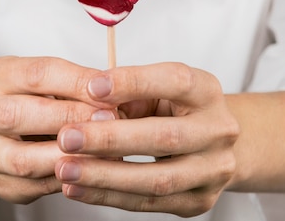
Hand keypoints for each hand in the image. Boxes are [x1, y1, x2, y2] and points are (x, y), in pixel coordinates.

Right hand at [0, 56, 106, 203]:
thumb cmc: (31, 98)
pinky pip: (33, 187)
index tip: (109, 90)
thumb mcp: (48, 79)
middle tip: (109, 119)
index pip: (35, 74)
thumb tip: (117, 95)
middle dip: (69, 117)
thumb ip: (75, 84)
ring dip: (69, 156)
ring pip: (23, 161)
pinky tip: (93, 170)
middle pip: (17, 115)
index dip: (76, 82)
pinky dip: (66, 179)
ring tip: (107, 149)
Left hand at [54, 62, 239, 216]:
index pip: (175, 81)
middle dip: (110, 138)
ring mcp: (213, 170)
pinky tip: (78, 189)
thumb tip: (89, 102)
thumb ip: (128, 94)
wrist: (212, 144)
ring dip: (105, 175)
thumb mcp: (156, 90)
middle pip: (165, 136)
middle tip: (68, 137)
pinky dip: (109, 196)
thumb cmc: (172, 109)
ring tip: (65, 169)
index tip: (92, 87)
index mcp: (207, 91)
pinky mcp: (199, 201)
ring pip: (157, 179)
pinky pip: (149, 203)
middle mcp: (219, 130)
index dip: (134, 82)